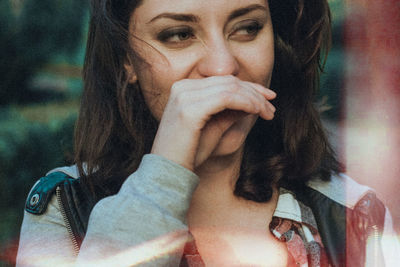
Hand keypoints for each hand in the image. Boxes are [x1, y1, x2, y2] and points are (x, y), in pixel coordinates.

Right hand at [151, 75, 275, 170]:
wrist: (169, 171)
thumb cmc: (190, 152)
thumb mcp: (215, 126)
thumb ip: (231, 110)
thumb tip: (253, 100)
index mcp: (184, 89)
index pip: (223, 81)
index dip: (249, 87)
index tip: (268, 98)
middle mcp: (182, 88)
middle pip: (228, 81)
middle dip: (255, 93)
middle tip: (271, 109)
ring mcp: (184, 96)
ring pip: (230, 88)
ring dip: (254, 99)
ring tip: (268, 113)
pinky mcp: (190, 109)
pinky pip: (226, 98)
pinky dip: (246, 102)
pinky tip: (257, 112)